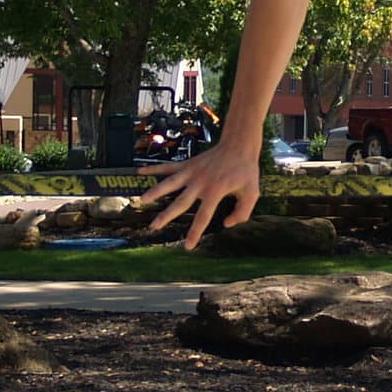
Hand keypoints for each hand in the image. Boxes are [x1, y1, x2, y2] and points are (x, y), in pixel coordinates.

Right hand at [139, 136, 261, 249]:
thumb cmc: (245, 171)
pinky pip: (168, 167)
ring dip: (155, 191)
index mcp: (215, 191)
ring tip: (142, 200)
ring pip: (170, 183)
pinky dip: (154, 169)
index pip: (203, 216)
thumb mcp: (252, 193)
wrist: (238, 145)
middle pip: (180, 202)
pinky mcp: (188, 164)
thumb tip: (226, 224)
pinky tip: (139, 172)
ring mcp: (191, 172)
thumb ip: (242, 212)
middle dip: (166, 216)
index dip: (195, 233)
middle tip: (153, 227)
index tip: (187, 246)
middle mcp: (200, 182)